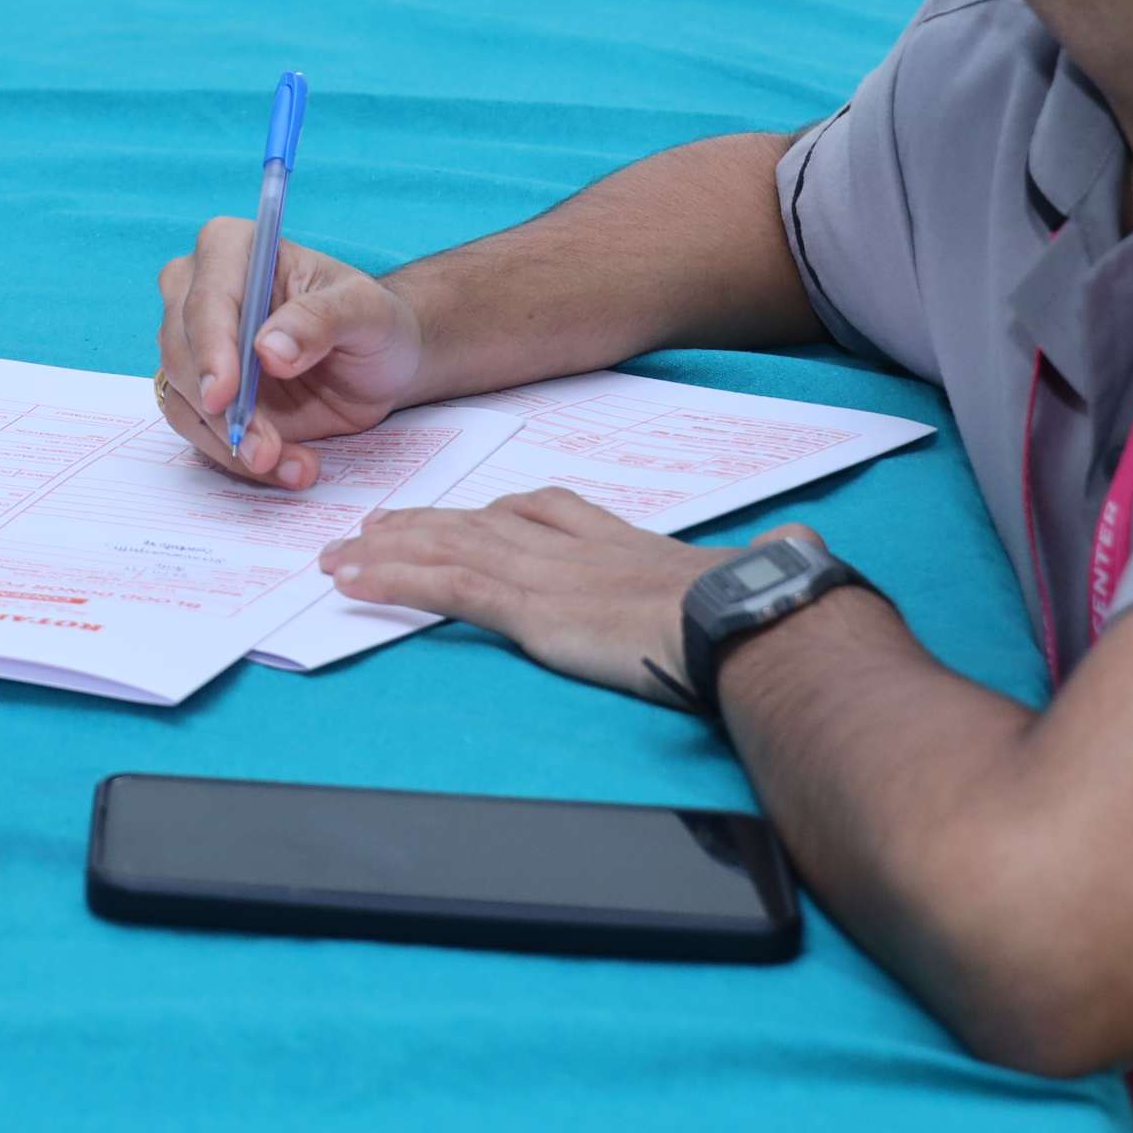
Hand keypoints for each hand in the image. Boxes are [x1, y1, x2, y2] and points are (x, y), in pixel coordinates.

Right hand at [152, 223, 429, 488]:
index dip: (210, 347)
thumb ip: (322, 320)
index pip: (206, 296)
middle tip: (265, 450)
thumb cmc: (372, 320)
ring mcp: (195, 345)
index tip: (225, 395)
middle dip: (221, 409)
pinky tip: (286, 466)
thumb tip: (269, 350)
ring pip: (184, 398)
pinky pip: (199, 430)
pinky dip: (237, 457)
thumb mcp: (367, 312)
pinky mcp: (201, 393)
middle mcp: (199, 291)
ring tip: (288, 464)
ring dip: (230, 442)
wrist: (378, 364)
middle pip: (181, 351)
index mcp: (232, 248)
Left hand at [322, 490, 821, 707]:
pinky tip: (354, 583)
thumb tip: (794, 547)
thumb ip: (749, 563)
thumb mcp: (745, 577)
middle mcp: (572, 546)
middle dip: (420, 526)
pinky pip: (444, 587)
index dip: (490, 513)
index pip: (541, 510)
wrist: (748, 622)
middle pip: (478, 523)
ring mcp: (546, 573)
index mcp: (617, 539)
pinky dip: (393, 581)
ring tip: (337, 556)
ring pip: (448, 549)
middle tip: (369, 529)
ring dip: (386, 552)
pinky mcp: (530, 608)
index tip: (458, 513)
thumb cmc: (756, 609)